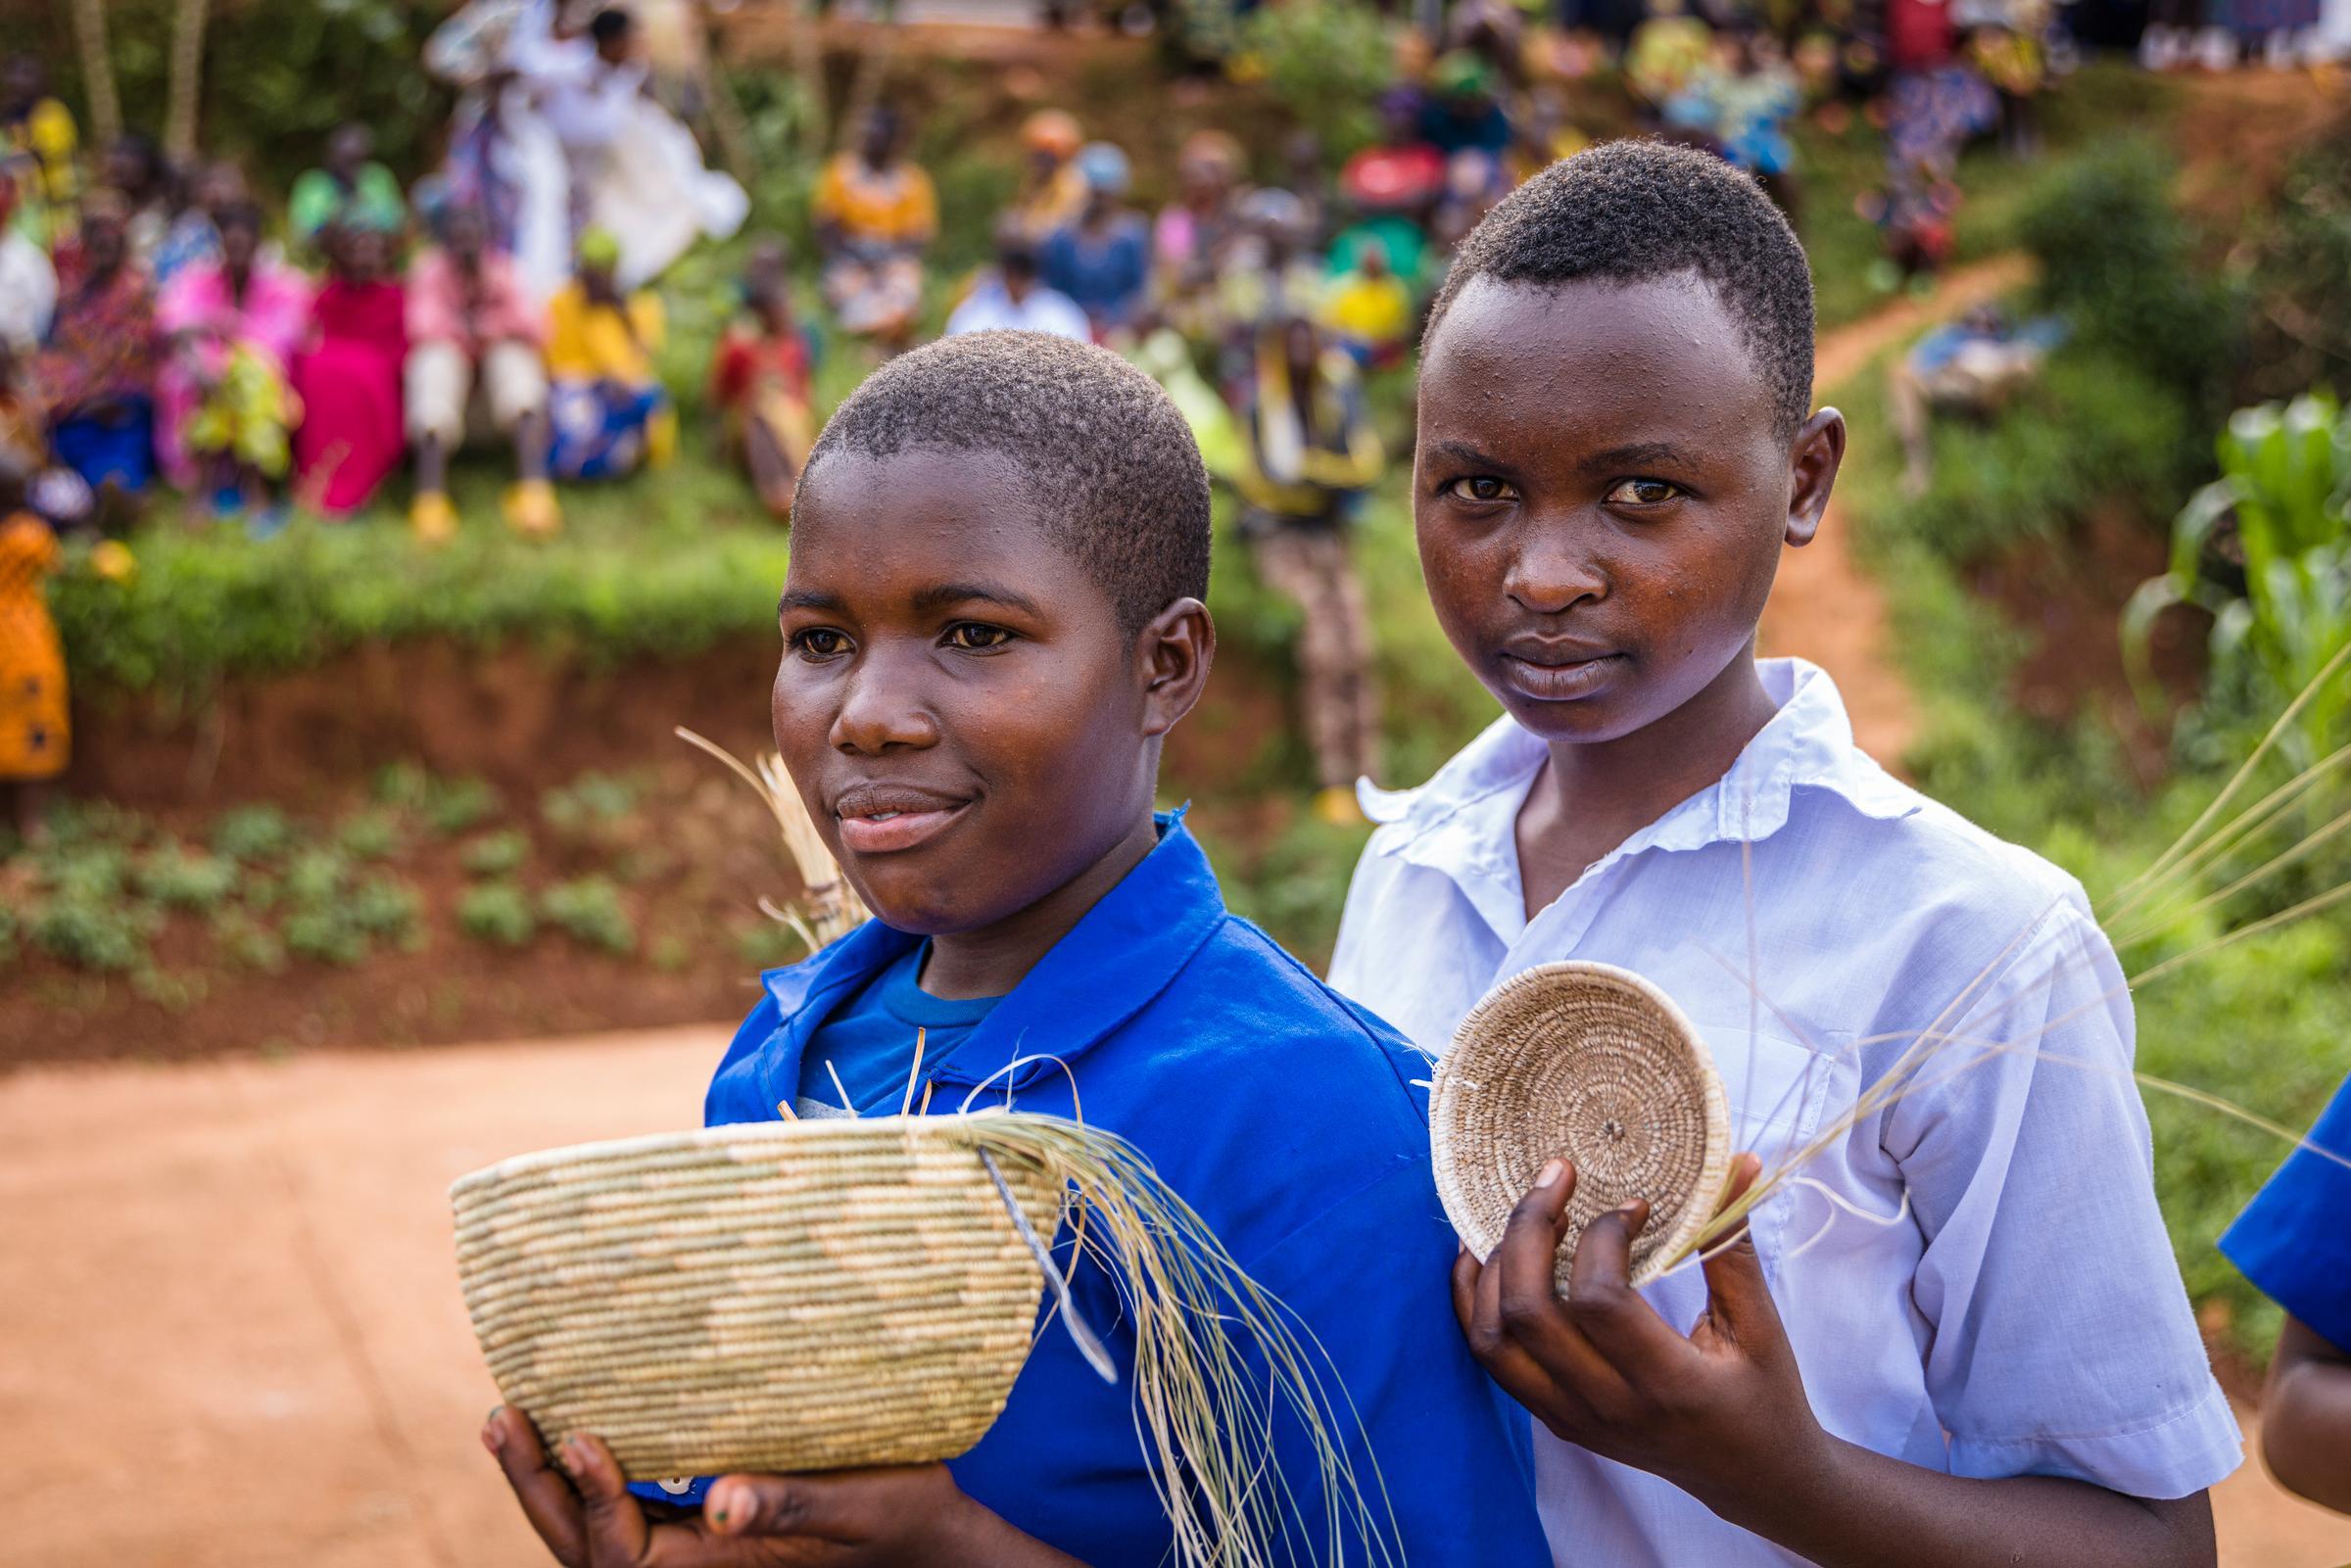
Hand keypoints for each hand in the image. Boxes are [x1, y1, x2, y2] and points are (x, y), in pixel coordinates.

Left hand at [484, 1406, 981, 1566]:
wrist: (932, 1543)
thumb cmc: (904, 1519)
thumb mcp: (860, 1504)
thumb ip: (791, 1502)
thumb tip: (719, 1499)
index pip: (626, 1556)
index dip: (592, 1501)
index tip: (581, 1435)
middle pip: (586, 1550)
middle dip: (538, 1490)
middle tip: (504, 1418)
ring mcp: (693, 1554)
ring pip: (594, 1538)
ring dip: (547, 1486)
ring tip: (511, 1421)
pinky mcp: (701, 1531)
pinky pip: (624, 1516)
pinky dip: (585, 1481)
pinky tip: (574, 1430)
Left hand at [1451, 1152, 1830, 1515]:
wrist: (1752, 1478)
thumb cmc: (1765, 1396)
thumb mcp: (1762, 1325)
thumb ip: (1733, 1244)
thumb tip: (1736, 1162)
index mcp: (1668, 1384)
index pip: (1600, 1302)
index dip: (1605, 1238)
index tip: (1632, 1207)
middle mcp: (1609, 1408)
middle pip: (1529, 1313)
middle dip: (1530, 1229)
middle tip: (1557, 1177)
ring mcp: (1573, 1419)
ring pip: (1495, 1340)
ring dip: (1494, 1266)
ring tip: (1522, 1213)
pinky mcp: (1556, 1420)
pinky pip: (1493, 1362)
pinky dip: (1475, 1304)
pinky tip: (1482, 1257)